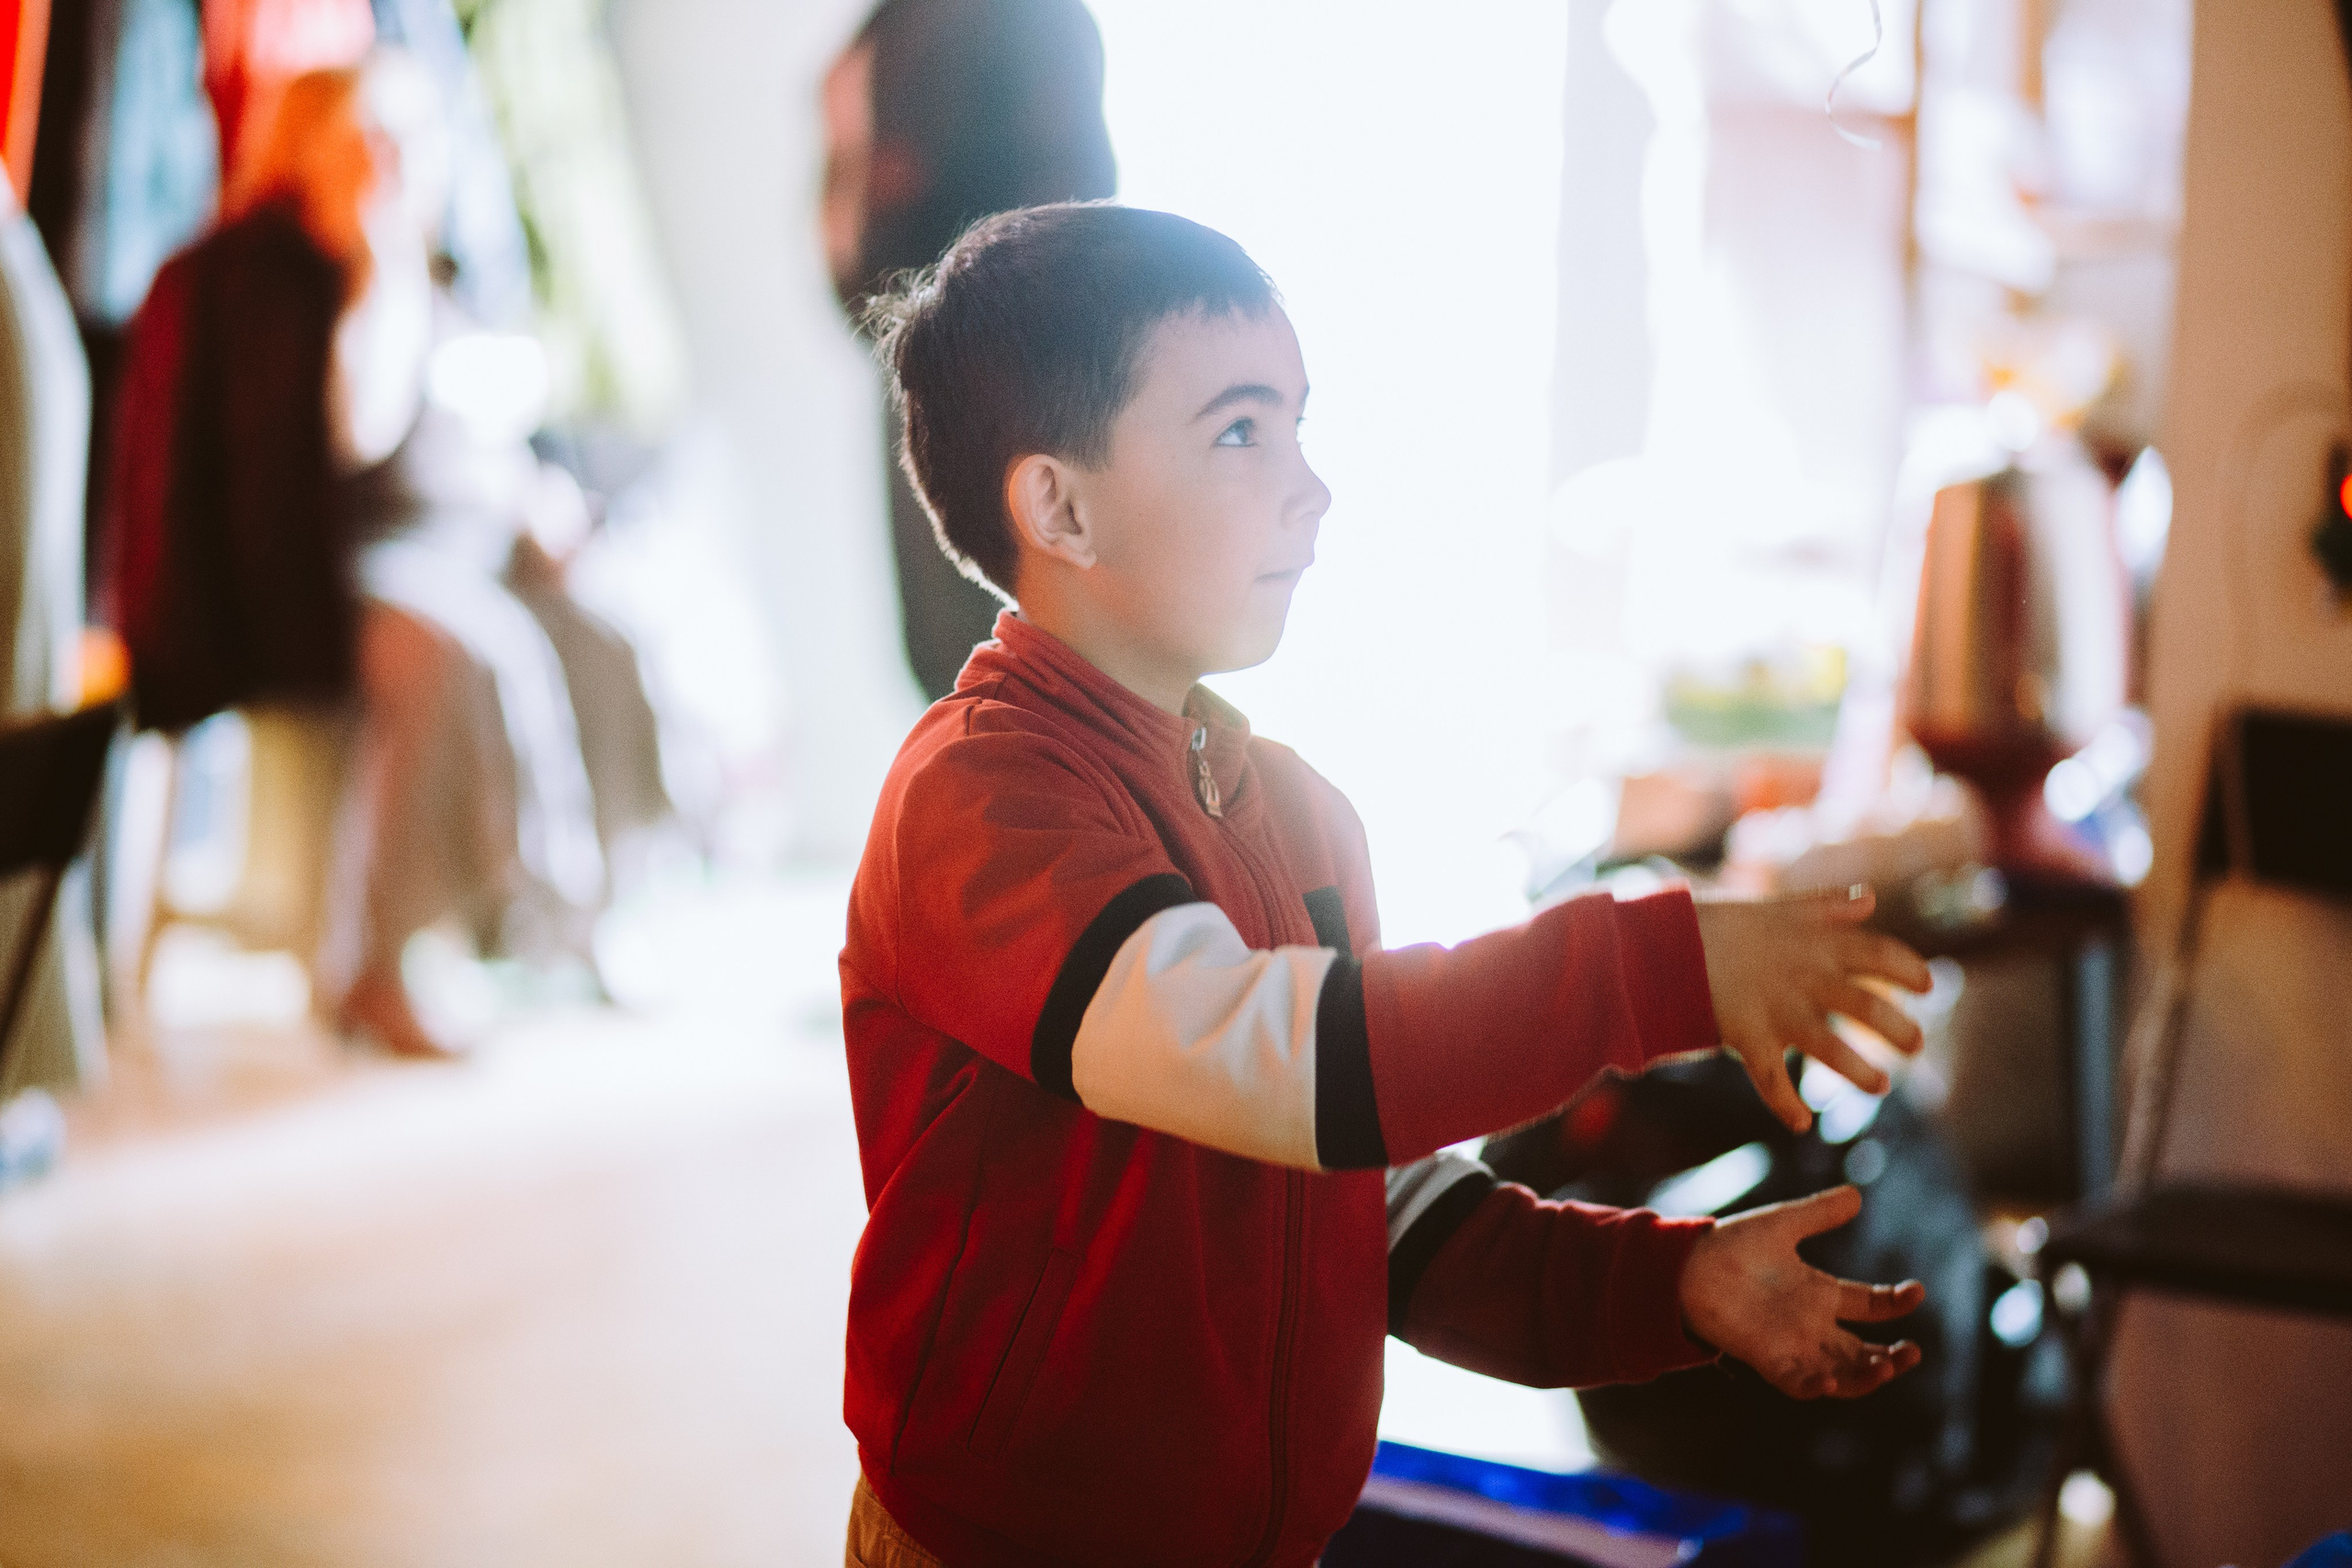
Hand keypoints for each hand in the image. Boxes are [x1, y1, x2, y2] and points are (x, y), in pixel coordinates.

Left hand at [1678, 1186, 1923, 1398]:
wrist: (1686, 1263)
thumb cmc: (1731, 1246)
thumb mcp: (1783, 1225)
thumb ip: (1819, 1212)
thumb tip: (1857, 1195)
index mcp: (1818, 1293)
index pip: (1869, 1305)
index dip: (1895, 1302)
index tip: (1916, 1291)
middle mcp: (1811, 1325)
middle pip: (1862, 1352)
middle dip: (1892, 1357)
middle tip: (1912, 1352)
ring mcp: (1791, 1345)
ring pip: (1841, 1374)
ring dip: (1866, 1377)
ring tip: (1888, 1366)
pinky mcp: (1767, 1358)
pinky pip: (1799, 1383)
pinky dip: (1818, 1386)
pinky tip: (1833, 1381)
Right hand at [1695, 885, 1931, 1133]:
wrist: (1666, 943)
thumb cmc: (1725, 926)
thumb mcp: (1781, 908)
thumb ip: (1827, 904)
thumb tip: (1870, 899)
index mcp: (1815, 945)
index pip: (1877, 954)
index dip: (1908, 969)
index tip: (1927, 985)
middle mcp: (1802, 978)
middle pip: (1864, 1005)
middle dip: (1896, 1028)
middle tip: (1916, 1045)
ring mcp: (1775, 1009)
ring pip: (1827, 1046)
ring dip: (1857, 1070)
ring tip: (1881, 1087)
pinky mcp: (1746, 1035)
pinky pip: (1769, 1077)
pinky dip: (1785, 1103)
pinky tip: (1801, 1123)